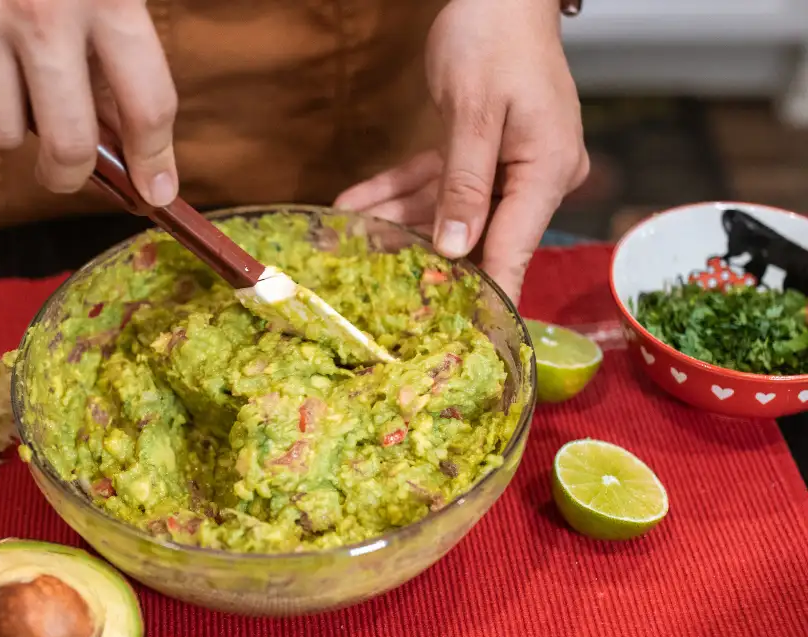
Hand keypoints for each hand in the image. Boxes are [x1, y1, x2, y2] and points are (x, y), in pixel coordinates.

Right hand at [0, 0, 179, 205]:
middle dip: (69, 171)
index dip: (155, 159)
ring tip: (0, 69)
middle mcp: (39, 11)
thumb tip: (124, 130)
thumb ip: (113, 33)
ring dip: (3, 118)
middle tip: (65, 167)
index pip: (148, 102)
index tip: (155, 191)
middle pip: (69, 144)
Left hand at [334, 0, 588, 300]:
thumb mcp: (472, 111)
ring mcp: (508, 165)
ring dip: (397, 223)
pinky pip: (437, 183)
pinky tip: (355, 204)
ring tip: (350, 239)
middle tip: (377, 285)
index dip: (486, 295)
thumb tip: (454, 248)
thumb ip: (462, 183)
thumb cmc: (494, 38)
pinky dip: (399, 192)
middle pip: (478, 234)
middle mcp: (533, 175)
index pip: (514, 248)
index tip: (461, 338)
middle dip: (423, 257)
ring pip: (448, 210)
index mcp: (546, 170)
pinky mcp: (480, 152)